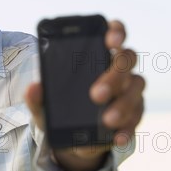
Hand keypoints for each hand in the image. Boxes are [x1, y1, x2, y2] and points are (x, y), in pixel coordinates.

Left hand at [24, 20, 145, 170]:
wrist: (72, 139)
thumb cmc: (60, 109)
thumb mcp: (44, 105)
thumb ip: (37, 97)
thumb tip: (33, 88)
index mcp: (98, 55)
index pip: (113, 32)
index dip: (116, 31)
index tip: (111, 41)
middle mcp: (119, 68)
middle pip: (127, 60)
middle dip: (114, 75)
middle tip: (96, 94)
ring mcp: (130, 89)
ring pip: (136, 87)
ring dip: (123, 104)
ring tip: (107, 120)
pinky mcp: (135, 112)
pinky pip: (137, 117)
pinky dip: (128, 127)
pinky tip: (117, 137)